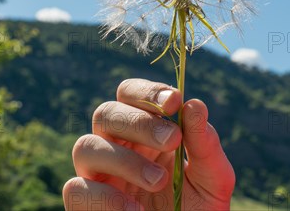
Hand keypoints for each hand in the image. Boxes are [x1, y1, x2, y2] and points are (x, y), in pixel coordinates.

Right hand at [63, 78, 234, 209]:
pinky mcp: (86, 205)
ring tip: (159, 181)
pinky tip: (135, 210)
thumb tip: (194, 105)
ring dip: (124, 160)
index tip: (174, 101)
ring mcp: (98, 176)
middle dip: (139, 122)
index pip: (130, 94)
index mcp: (144, 131)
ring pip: (85, 146)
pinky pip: (76, 189)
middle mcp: (116, 147)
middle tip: (173, 140)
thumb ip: (206, 144)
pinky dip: (106, 198)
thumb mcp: (213, 178)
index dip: (146, 92)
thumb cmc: (199, 210)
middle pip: (105, 113)